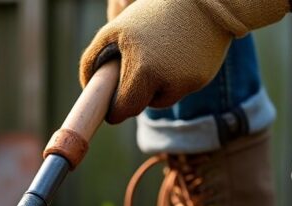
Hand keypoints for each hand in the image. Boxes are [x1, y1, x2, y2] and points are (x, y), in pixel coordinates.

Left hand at [82, 0, 290, 123]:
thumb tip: (88, 86)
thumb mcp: (116, 30)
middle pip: (140, 107)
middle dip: (132, 98)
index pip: (123, 109)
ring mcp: (187, 82)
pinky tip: (176, 56)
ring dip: (154, 87)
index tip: (111, 109)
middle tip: (129, 81)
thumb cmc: (152, 12)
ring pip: (161, 99)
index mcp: (142, 70)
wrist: (203, 2)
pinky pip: (178, 89)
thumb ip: (93, 58)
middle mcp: (167, 80)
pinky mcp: (202, 80)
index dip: (114, 110)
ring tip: (157, 58)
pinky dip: (173, 78)